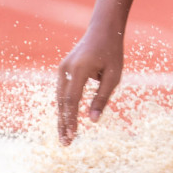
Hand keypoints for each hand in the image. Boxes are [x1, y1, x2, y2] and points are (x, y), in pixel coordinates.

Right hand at [56, 23, 123, 143]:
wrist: (103, 29)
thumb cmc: (112, 52)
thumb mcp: (113, 75)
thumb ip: (102, 98)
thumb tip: (92, 121)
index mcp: (79, 69)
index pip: (71, 100)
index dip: (70, 120)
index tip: (71, 136)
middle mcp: (66, 69)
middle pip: (62, 102)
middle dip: (63, 124)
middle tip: (66, 143)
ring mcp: (62, 68)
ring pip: (59, 98)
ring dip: (62, 117)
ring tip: (65, 136)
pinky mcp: (63, 69)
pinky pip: (61, 92)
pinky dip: (63, 107)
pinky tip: (66, 120)